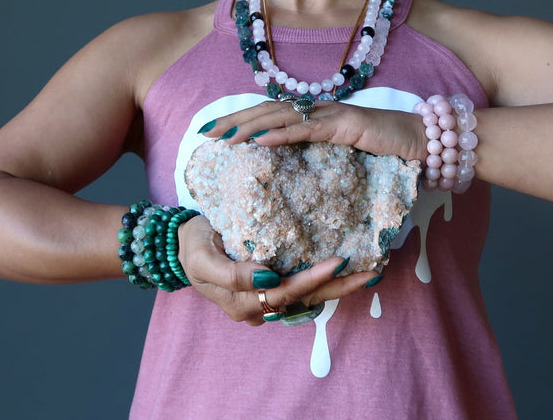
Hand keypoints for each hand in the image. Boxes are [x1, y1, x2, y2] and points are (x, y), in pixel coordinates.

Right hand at [177, 215, 379, 325]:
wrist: (180, 246)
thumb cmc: (193, 247)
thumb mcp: (204, 258)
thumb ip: (232, 273)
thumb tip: (268, 278)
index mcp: (243, 303)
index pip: (287, 292)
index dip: (314, 278)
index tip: (339, 260)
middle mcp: (260, 307)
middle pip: (306, 299)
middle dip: (340, 286)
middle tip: (372, 272)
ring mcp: (267, 299)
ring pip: (309, 297)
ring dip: (339, 287)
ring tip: (370, 273)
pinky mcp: (272, 287)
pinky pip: (303, 288)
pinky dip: (326, 281)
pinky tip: (347, 270)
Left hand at [199, 99, 427, 161]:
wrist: (425, 143)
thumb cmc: (389, 154)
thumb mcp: (345, 160)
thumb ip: (320, 163)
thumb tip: (292, 178)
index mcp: (316, 117)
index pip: (271, 115)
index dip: (241, 120)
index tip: (214, 133)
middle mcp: (319, 110)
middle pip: (267, 110)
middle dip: (234, 120)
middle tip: (205, 133)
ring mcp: (332, 114)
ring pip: (282, 115)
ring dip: (250, 125)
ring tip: (224, 136)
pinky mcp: (346, 124)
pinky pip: (308, 128)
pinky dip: (282, 133)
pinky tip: (260, 140)